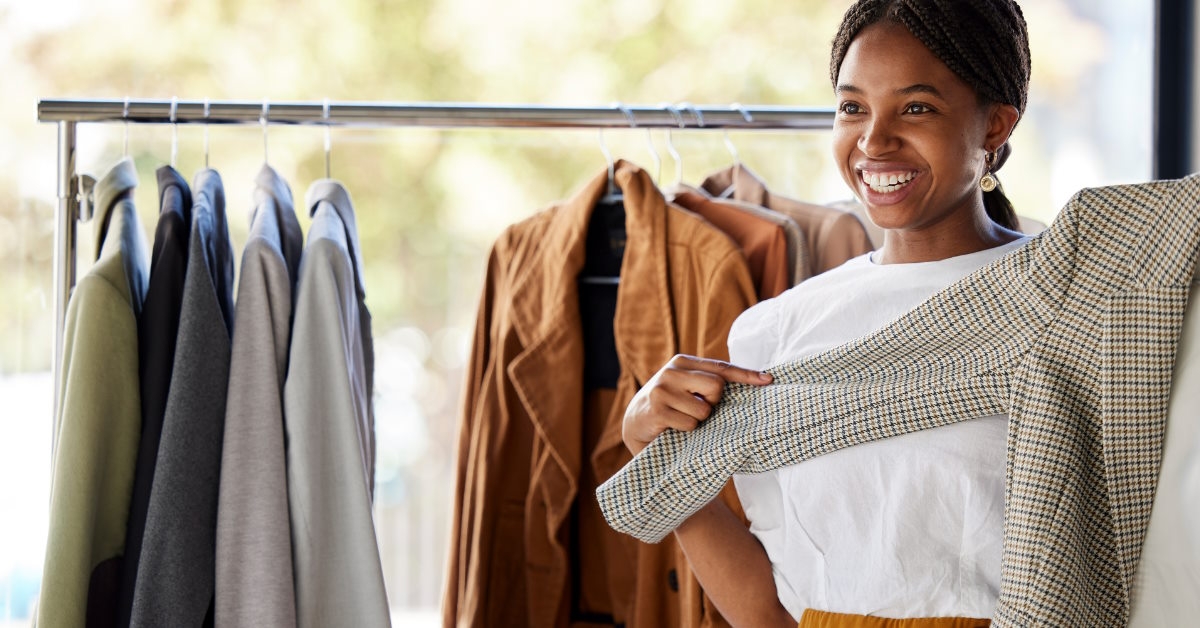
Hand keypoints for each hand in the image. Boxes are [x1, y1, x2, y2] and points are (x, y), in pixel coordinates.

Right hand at [622, 355, 772, 455]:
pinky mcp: (657, 409)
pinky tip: (671, 428)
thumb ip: (709, 382)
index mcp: (683, 362)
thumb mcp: (687, 388)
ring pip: (704, 410)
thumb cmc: (670, 406)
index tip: (768, 380)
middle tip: (696, 409)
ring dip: (697, 421)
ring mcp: (662, 389)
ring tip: (680, 419)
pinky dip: (685, 431)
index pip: (722, 368)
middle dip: (713, 403)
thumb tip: (753, 382)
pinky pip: (690, 424)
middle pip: (717, 387)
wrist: (635, 423)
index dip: (747, 375)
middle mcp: (672, 371)